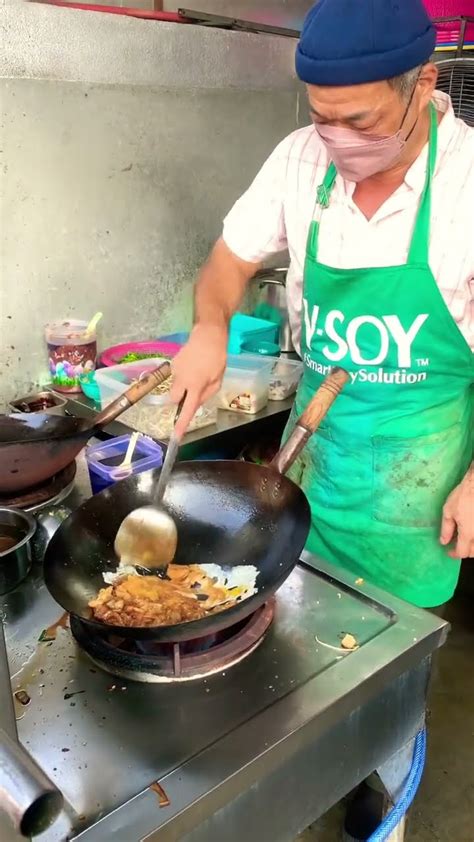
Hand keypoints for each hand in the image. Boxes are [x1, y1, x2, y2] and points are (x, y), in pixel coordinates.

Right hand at [170, 323, 227, 438]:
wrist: (208, 335)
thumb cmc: (217, 358)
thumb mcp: (218, 380)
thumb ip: (206, 394)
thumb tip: (196, 403)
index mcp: (196, 386)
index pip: (187, 409)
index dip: (181, 424)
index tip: (175, 437)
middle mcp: (182, 380)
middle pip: (174, 399)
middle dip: (180, 399)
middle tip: (192, 392)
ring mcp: (176, 371)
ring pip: (175, 386)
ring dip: (183, 385)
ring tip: (197, 372)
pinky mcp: (173, 363)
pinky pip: (177, 376)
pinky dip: (183, 375)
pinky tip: (192, 365)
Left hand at [440, 467, 473, 558]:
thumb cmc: (463, 496)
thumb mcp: (449, 511)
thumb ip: (446, 529)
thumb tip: (444, 541)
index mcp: (468, 534)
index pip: (462, 553)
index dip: (454, 554)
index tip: (449, 551)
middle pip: (473, 553)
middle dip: (464, 552)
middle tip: (457, 545)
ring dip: (473, 547)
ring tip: (466, 540)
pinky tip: (472, 532)